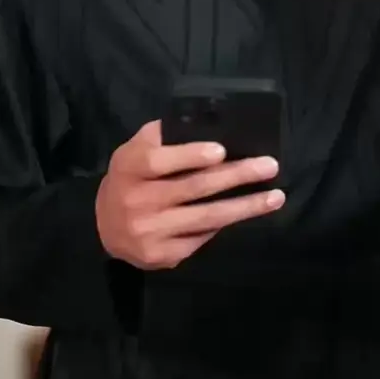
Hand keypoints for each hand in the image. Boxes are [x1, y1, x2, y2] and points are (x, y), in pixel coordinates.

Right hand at [95, 120, 283, 269]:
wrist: (104, 226)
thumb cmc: (131, 178)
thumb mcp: (135, 150)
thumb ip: (163, 136)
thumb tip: (210, 123)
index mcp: (129, 168)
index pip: (158, 161)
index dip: (190, 155)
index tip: (222, 150)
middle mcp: (136, 201)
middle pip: (193, 188)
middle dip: (237, 176)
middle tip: (270, 167)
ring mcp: (149, 232)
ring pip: (206, 218)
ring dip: (245, 207)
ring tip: (275, 197)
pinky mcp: (161, 255)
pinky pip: (201, 238)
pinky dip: (225, 224)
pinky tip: (245, 213)